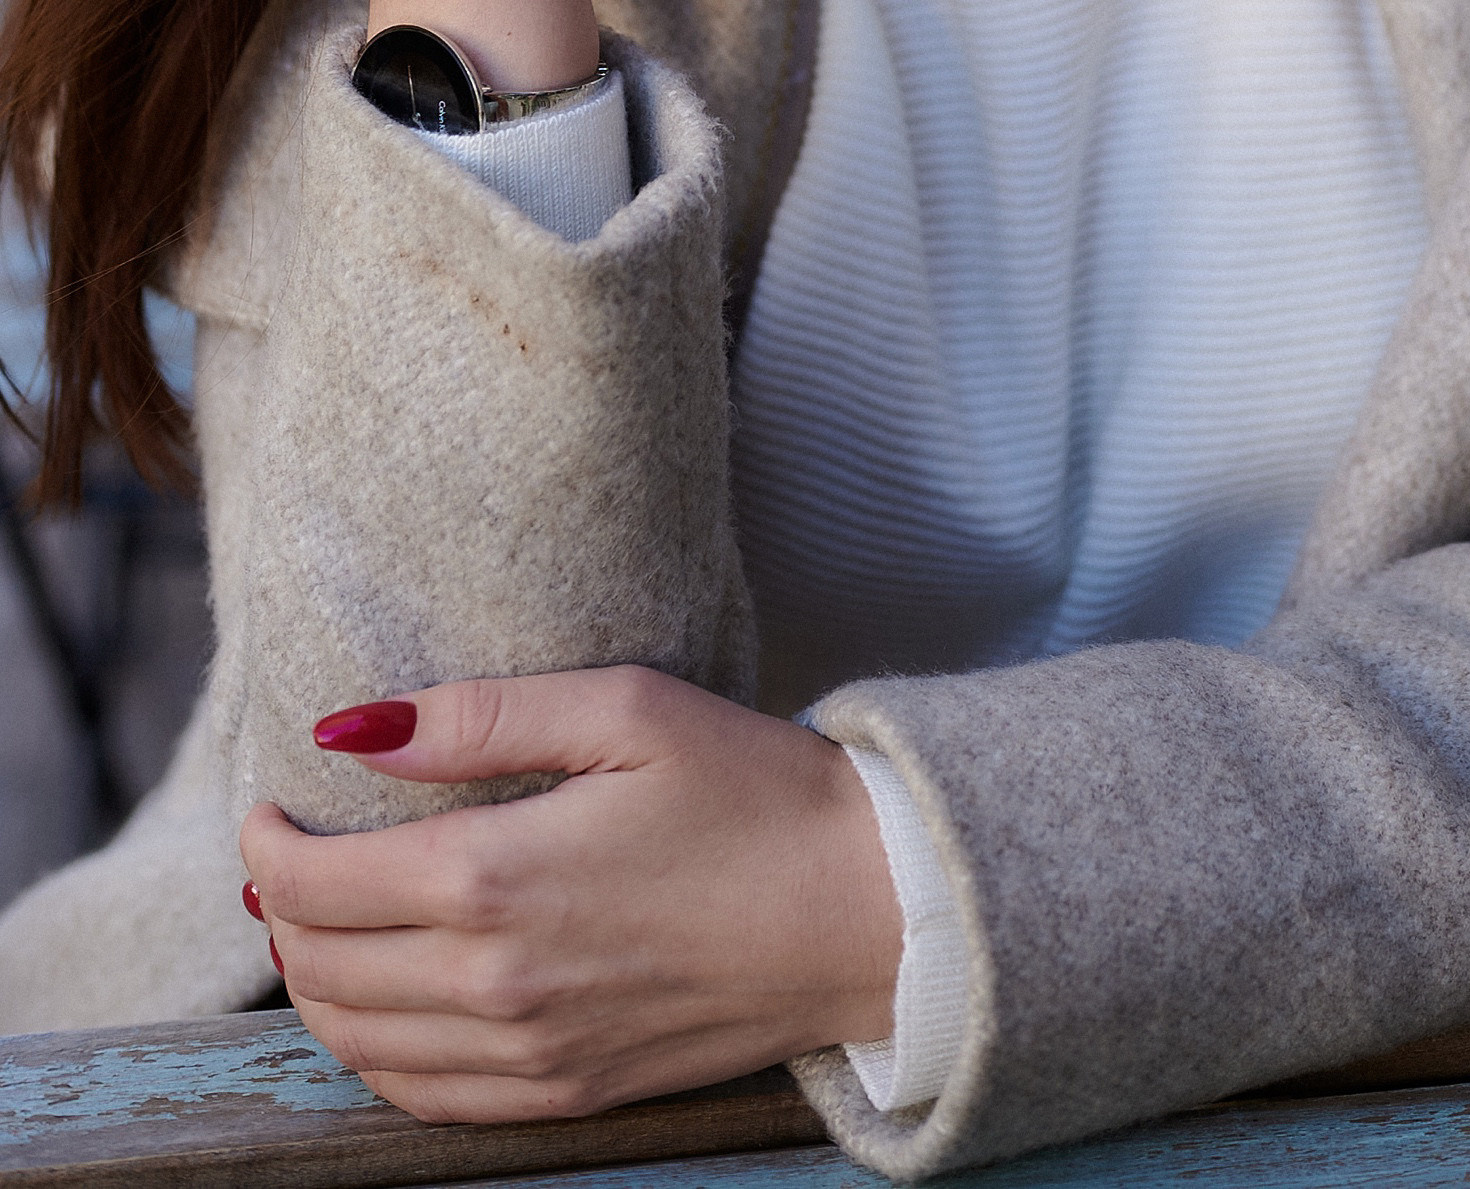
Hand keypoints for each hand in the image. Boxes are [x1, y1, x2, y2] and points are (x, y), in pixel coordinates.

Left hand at [239, 671, 905, 1120]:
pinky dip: (372, 1054)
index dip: (267, 843)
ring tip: (324, 920)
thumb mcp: (627, 708)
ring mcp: (531, 1054)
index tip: (266, 805)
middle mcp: (497, 983)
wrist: (865, 909)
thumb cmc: (756, 789)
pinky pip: (420, 1099)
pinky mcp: (567, 1095)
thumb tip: (353, 729)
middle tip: (291, 853)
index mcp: (499, 879)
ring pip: (356, 1041)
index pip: (318, 884)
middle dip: (281, 907)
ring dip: (314, 980)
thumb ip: (482, 717)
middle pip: (320, 966)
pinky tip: (383, 1002)